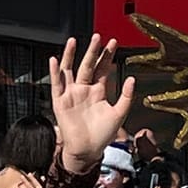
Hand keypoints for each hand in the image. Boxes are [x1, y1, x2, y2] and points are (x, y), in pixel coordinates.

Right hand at [47, 35, 137, 173]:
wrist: (88, 150)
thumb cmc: (103, 134)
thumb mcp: (119, 114)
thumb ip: (126, 97)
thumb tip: (132, 78)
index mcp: (98, 91)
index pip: (102, 69)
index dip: (107, 56)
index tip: (113, 42)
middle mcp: (84, 89)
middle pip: (87, 65)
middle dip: (92, 51)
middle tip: (98, 37)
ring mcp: (71, 94)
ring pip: (69, 70)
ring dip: (70, 56)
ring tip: (73, 41)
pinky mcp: (60, 102)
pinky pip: (56, 84)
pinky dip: (55, 72)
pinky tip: (55, 60)